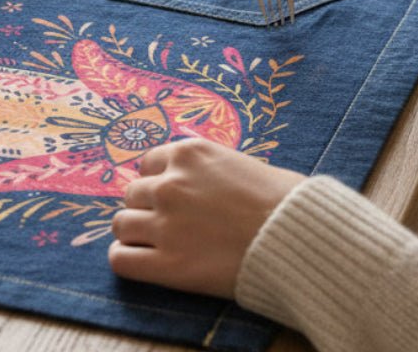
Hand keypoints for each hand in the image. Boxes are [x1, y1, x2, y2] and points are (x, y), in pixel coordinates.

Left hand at [108, 138, 303, 298]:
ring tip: (152, 243)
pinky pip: (121, 259)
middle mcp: (170, 183)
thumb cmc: (282, 199)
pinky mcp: (167, 264)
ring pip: (121, 224)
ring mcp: (165, 223)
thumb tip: (192, 175)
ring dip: (133, 232)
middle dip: (146, 207)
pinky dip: (125, 259)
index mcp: (189, 153)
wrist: (297, 237)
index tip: (169, 196)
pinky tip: (140, 261)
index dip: (156, 181)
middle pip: (132, 193)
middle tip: (165, 222)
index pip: (147, 163)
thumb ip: (205, 166)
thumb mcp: (239, 162)